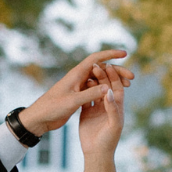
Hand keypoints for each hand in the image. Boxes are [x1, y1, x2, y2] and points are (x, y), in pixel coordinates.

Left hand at [17, 48, 133, 135]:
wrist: (39, 118)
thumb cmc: (52, 108)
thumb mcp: (72, 101)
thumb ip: (90, 94)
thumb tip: (109, 88)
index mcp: (76, 74)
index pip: (97, 58)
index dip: (111, 54)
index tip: (125, 54)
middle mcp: (78, 77)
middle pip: (102, 70)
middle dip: (117, 71)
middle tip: (132, 78)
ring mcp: (78, 86)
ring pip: (100, 80)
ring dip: (113, 82)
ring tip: (127, 87)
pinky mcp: (78, 96)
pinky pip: (95, 90)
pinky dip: (106, 91)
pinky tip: (114, 96)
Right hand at [77, 59, 126, 158]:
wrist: (96, 153)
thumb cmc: (108, 140)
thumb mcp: (113, 124)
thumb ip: (112, 107)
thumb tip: (109, 91)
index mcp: (117, 106)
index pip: (116, 87)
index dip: (113, 76)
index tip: (108, 66)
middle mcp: (108, 105)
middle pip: (105, 86)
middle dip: (102, 76)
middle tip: (95, 66)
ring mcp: (97, 108)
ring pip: (94, 90)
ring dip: (92, 81)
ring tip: (87, 73)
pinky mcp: (86, 113)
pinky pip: (85, 99)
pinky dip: (83, 91)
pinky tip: (78, 84)